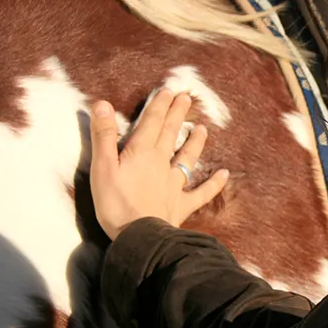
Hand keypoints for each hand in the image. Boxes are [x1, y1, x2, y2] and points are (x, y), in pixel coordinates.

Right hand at [89, 88, 229, 240]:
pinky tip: (225, 175)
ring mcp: (175, 184)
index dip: (159, 105)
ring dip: (196, 142)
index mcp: (142, 153)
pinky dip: (214, 184)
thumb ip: (103, 136)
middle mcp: (162, 163)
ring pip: (188, 158)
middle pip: (171, 134)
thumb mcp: (101, 168)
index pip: (152, 122)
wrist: (140, 236)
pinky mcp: (182, 205)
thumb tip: (102, 104)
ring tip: (203, 128)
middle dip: (177, 114)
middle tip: (186, 97)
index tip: (168, 90)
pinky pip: (201, 193)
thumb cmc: (115, 203)